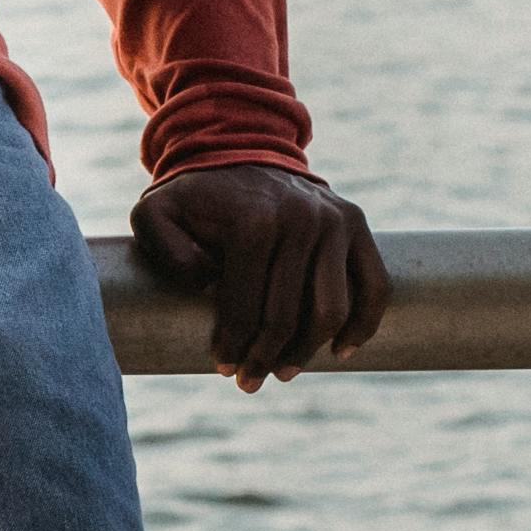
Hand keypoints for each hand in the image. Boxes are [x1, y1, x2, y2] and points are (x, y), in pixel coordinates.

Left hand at [129, 162, 389, 390]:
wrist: (240, 150)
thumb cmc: (195, 197)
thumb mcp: (156, 213)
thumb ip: (164, 248)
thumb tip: (206, 285)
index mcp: (253, 222)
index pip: (245, 306)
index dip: (233, 345)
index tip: (223, 367)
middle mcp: (300, 219)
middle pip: (288, 315)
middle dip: (266, 357)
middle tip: (250, 381)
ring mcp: (334, 221)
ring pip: (332, 309)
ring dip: (309, 350)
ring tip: (286, 370)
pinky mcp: (356, 223)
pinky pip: (374, 284)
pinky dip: (363, 323)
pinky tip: (340, 350)